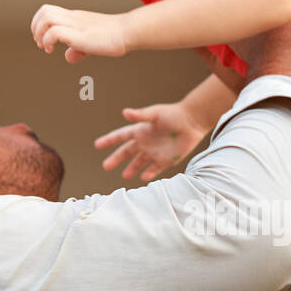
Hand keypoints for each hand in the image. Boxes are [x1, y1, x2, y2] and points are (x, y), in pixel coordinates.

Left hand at [31, 5, 130, 62]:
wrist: (128, 32)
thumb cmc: (114, 37)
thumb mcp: (91, 43)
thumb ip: (78, 49)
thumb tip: (68, 57)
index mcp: (74, 18)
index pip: (48, 10)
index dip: (39, 24)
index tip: (42, 40)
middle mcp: (73, 18)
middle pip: (44, 10)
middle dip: (36, 27)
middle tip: (41, 43)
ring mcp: (76, 25)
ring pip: (46, 18)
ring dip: (40, 33)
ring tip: (46, 47)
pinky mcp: (80, 35)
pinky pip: (55, 31)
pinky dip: (48, 40)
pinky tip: (53, 50)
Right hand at [94, 101, 208, 180]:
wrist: (192, 122)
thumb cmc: (173, 114)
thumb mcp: (155, 114)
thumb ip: (140, 115)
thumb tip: (125, 112)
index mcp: (140, 130)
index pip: (120, 136)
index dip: (109, 140)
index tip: (97, 145)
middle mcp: (146, 142)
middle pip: (127, 152)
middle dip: (116, 159)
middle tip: (106, 166)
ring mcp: (155, 152)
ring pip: (140, 162)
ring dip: (132, 168)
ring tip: (125, 176)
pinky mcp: (166, 160)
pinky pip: (155, 169)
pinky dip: (149, 173)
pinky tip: (143, 178)